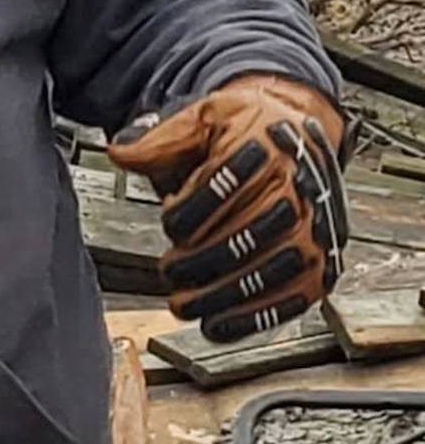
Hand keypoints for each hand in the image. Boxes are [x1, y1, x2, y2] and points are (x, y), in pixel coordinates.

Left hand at [107, 73, 348, 342]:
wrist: (298, 134)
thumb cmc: (248, 129)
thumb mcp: (203, 118)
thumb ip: (161, 140)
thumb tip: (120, 152)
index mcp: (266, 147)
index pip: (223, 185)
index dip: (189, 209)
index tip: (169, 218)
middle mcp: (300, 188)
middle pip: (247, 233)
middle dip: (201, 260)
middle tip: (170, 270)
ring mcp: (316, 229)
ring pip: (269, 271)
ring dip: (221, 296)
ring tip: (185, 305)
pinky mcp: (323, 261)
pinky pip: (292, 297)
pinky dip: (254, 318)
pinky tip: (219, 325)